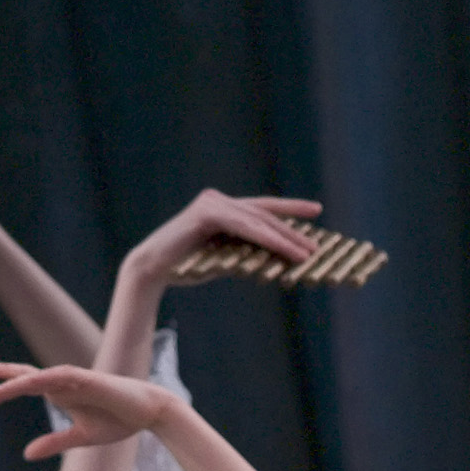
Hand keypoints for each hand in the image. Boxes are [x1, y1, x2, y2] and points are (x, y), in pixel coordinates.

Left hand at [0, 360, 185, 456]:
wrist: (148, 412)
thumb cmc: (118, 421)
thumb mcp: (81, 438)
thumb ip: (53, 443)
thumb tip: (26, 454)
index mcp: (61, 393)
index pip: (27, 383)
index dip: (5, 385)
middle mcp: (64, 383)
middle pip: (26, 376)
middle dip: (2, 379)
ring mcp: (75, 379)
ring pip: (37, 377)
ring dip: (14, 384)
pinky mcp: (88, 379)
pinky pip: (59, 377)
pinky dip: (42, 380)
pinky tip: (27, 383)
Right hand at [128, 186, 320, 280]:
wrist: (152, 270)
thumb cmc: (186, 267)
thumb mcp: (225, 259)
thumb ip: (247, 254)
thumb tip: (278, 262)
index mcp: (222, 209)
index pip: (261, 208)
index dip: (289, 209)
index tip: (315, 210)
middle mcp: (218, 200)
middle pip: (264, 214)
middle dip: (292, 231)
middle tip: (316, 245)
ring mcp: (212, 203)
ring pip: (258, 221)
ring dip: (285, 239)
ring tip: (307, 253)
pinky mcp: (207, 213)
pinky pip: (245, 227)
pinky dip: (268, 239)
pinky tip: (286, 250)